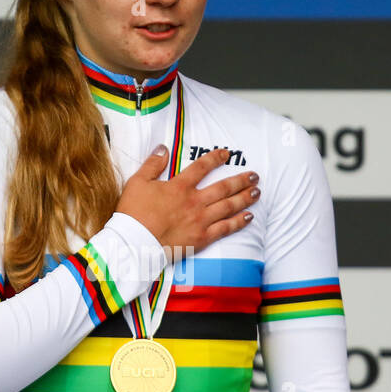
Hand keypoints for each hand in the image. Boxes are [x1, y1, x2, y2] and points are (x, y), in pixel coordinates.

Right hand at [115, 145, 258, 254]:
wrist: (134, 243)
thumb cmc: (133, 214)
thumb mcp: (137, 182)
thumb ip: (152, 164)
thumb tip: (163, 148)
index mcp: (179, 186)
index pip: (202, 167)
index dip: (216, 158)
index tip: (227, 153)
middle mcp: (194, 201)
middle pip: (223, 187)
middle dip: (241, 180)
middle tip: (254, 176)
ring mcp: (200, 220)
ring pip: (228, 206)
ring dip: (245, 198)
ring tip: (257, 192)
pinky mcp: (201, 238)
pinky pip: (225, 229)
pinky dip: (238, 222)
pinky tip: (248, 217)